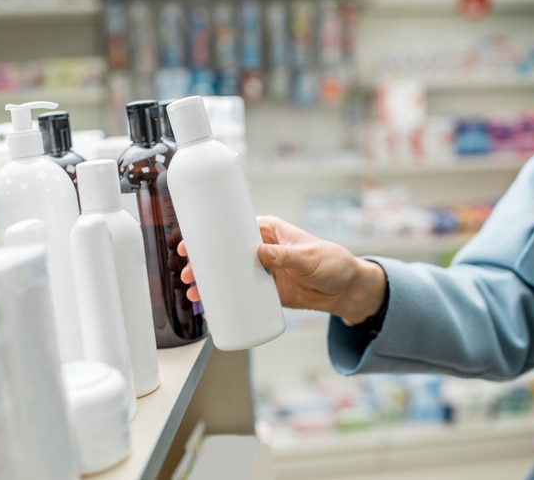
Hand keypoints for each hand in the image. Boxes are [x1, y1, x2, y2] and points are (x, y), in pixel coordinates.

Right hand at [178, 215, 386, 325]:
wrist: (346, 290)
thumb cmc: (332, 263)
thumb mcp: (307, 257)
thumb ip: (284, 256)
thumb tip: (259, 253)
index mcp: (267, 229)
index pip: (231, 228)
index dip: (208, 235)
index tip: (191, 244)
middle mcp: (260, 247)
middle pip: (223, 252)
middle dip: (202, 263)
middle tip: (188, 274)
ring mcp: (260, 269)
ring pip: (227, 273)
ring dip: (208, 282)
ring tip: (194, 293)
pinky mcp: (264, 289)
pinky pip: (239, 292)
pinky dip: (224, 298)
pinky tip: (210, 305)